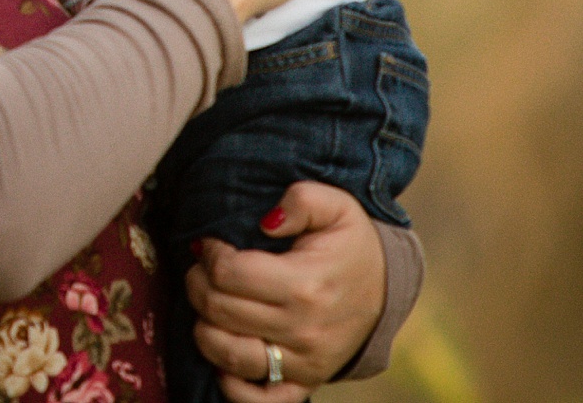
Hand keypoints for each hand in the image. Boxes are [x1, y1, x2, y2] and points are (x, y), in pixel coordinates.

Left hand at [185, 183, 387, 402]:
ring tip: (208, 306)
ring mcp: (304, 362)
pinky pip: (259, 401)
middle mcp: (304, 329)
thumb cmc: (348, 243)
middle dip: (197, 284)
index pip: (229, 274)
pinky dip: (232, 385)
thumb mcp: (336, 205)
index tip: (211, 245)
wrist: (385, 288)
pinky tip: (222, 357)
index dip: (209, 255)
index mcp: (306, 284)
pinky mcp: (305, 383)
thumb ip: (301, 200)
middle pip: (220, 311)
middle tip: (202, 270)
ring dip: (203, 329)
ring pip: (229, 356)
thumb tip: (267, 221)